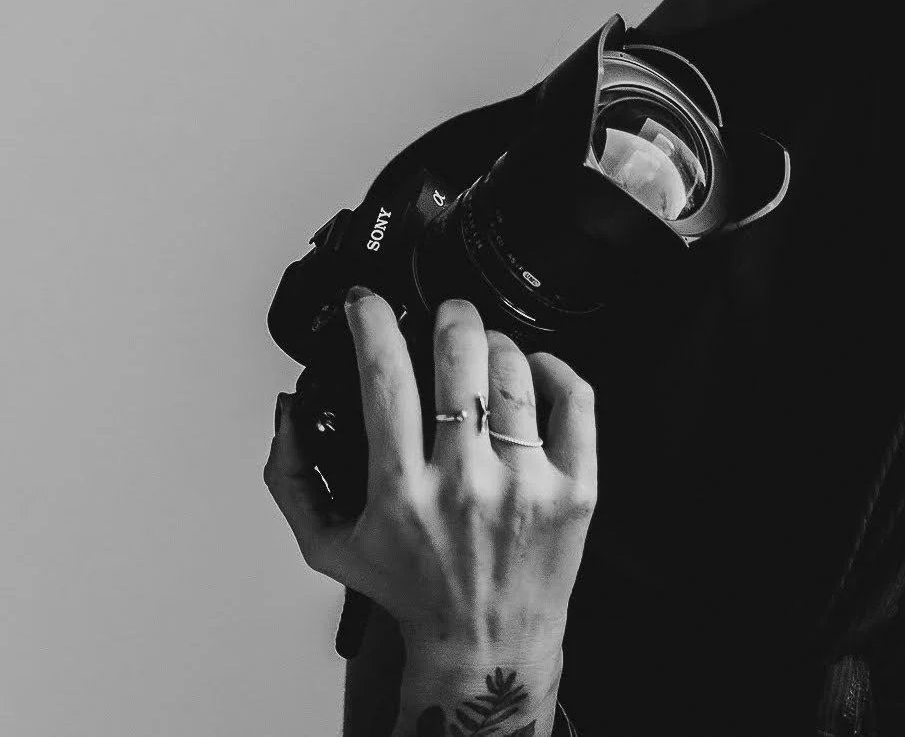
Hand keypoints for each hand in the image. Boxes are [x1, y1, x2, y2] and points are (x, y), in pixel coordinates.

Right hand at [264, 291, 597, 676]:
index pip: (384, 378)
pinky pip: (574, 400)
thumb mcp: (328, 545)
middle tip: (443, 313)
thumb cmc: (412, 590)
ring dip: (495, 341)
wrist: (485, 645)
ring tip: (483, 350)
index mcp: (401, 492)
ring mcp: (524, 486)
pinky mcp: (574, 490)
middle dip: (448, 314)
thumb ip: (291, 477)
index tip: (366, 303)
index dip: (372, 322)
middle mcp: (464, 486)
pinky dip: (554, 368)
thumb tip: (287, 411)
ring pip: (514, 370)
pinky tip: (533, 371)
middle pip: (460, 356)